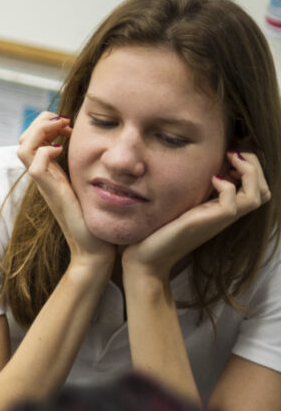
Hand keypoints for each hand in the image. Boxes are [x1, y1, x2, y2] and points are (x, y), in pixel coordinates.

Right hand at [18, 114, 114, 267]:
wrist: (96, 248)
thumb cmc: (100, 218)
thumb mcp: (96, 184)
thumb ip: (95, 167)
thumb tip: (112, 148)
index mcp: (53, 172)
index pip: (34, 140)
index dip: (47, 124)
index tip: (70, 124)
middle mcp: (45, 176)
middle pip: (25, 139)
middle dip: (42, 122)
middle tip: (65, 123)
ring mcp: (45, 184)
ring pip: (24, 148)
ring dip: (40, 131)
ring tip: (62, 130)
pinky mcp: (51, 192)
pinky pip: (35, 167)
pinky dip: (44, 152)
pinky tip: (60, 151)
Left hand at [122, 149, 270, 281]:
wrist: (147, 257)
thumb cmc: (159, 230)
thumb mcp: (183, 203)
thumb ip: (196, 190)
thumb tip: (201, 168)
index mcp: (223, 209)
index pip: (257, 189)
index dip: (252, 168)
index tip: (232, 156)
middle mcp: (226, 215)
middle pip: (264, 191)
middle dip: (256, 166)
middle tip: (235, 153)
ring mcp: (219, 220)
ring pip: (257, 196)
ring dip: (249, 172)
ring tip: (231, 159)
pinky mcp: (208, 223)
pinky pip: (233, 204)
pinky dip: (227, 186)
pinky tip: (212, 179)